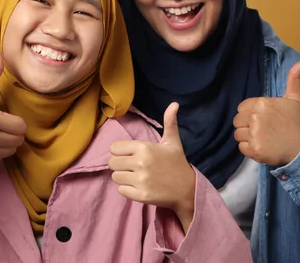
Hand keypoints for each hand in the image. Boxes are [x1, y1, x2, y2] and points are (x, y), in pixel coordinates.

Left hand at [108, 102, 195, 231]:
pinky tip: (139, 186)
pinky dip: (128, 190)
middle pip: (112, 163)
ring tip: (136, 177)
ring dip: (123, 177)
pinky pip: (121, 190)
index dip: (120, 152)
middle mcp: (140, 163)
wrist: (188, 190)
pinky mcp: (140, 195)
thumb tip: (174, 104)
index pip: (114, 148)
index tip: (130, 155)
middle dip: (120, 165)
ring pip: (115, 177)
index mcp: (144, 147)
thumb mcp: (173, 142)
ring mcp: (140, 180)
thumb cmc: (177, 163)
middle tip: (132, 167)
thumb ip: (169, 122)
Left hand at [233, 59, 299, 165]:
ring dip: (248, 138)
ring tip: (264, 138)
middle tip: (264, 130)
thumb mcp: (295, 99)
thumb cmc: (297, 123)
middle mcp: (255, 117)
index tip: (263, 119)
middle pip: (237, 121)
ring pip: (238, 134)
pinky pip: (241, 147)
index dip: (250, 114)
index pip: (241, 108)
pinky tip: (263, 147)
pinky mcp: (254, 149)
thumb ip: (294, 78)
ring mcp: (254, 134)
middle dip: (247, 126)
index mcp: (261, 103)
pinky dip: (249, 149)